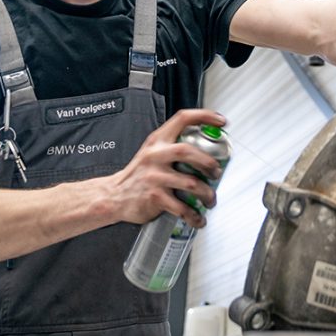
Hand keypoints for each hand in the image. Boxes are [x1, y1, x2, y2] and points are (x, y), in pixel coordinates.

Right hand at [105, 109, 225, 227]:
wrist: (114, 196)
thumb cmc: (139, 174)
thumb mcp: (153, 152)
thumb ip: (173, 146)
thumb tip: (207, 150)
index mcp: (158, 140)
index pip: (183, 118)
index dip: (205, 116)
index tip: (221, 122)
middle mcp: (156, 155)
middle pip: (188, 151)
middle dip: (209, 163)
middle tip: (216, 173)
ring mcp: (154, 176)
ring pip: (191, 182)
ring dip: (207, 193)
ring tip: (210, 199)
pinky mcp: (154, 197)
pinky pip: (181, 207)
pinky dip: (194, 215)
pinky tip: (198, 218)